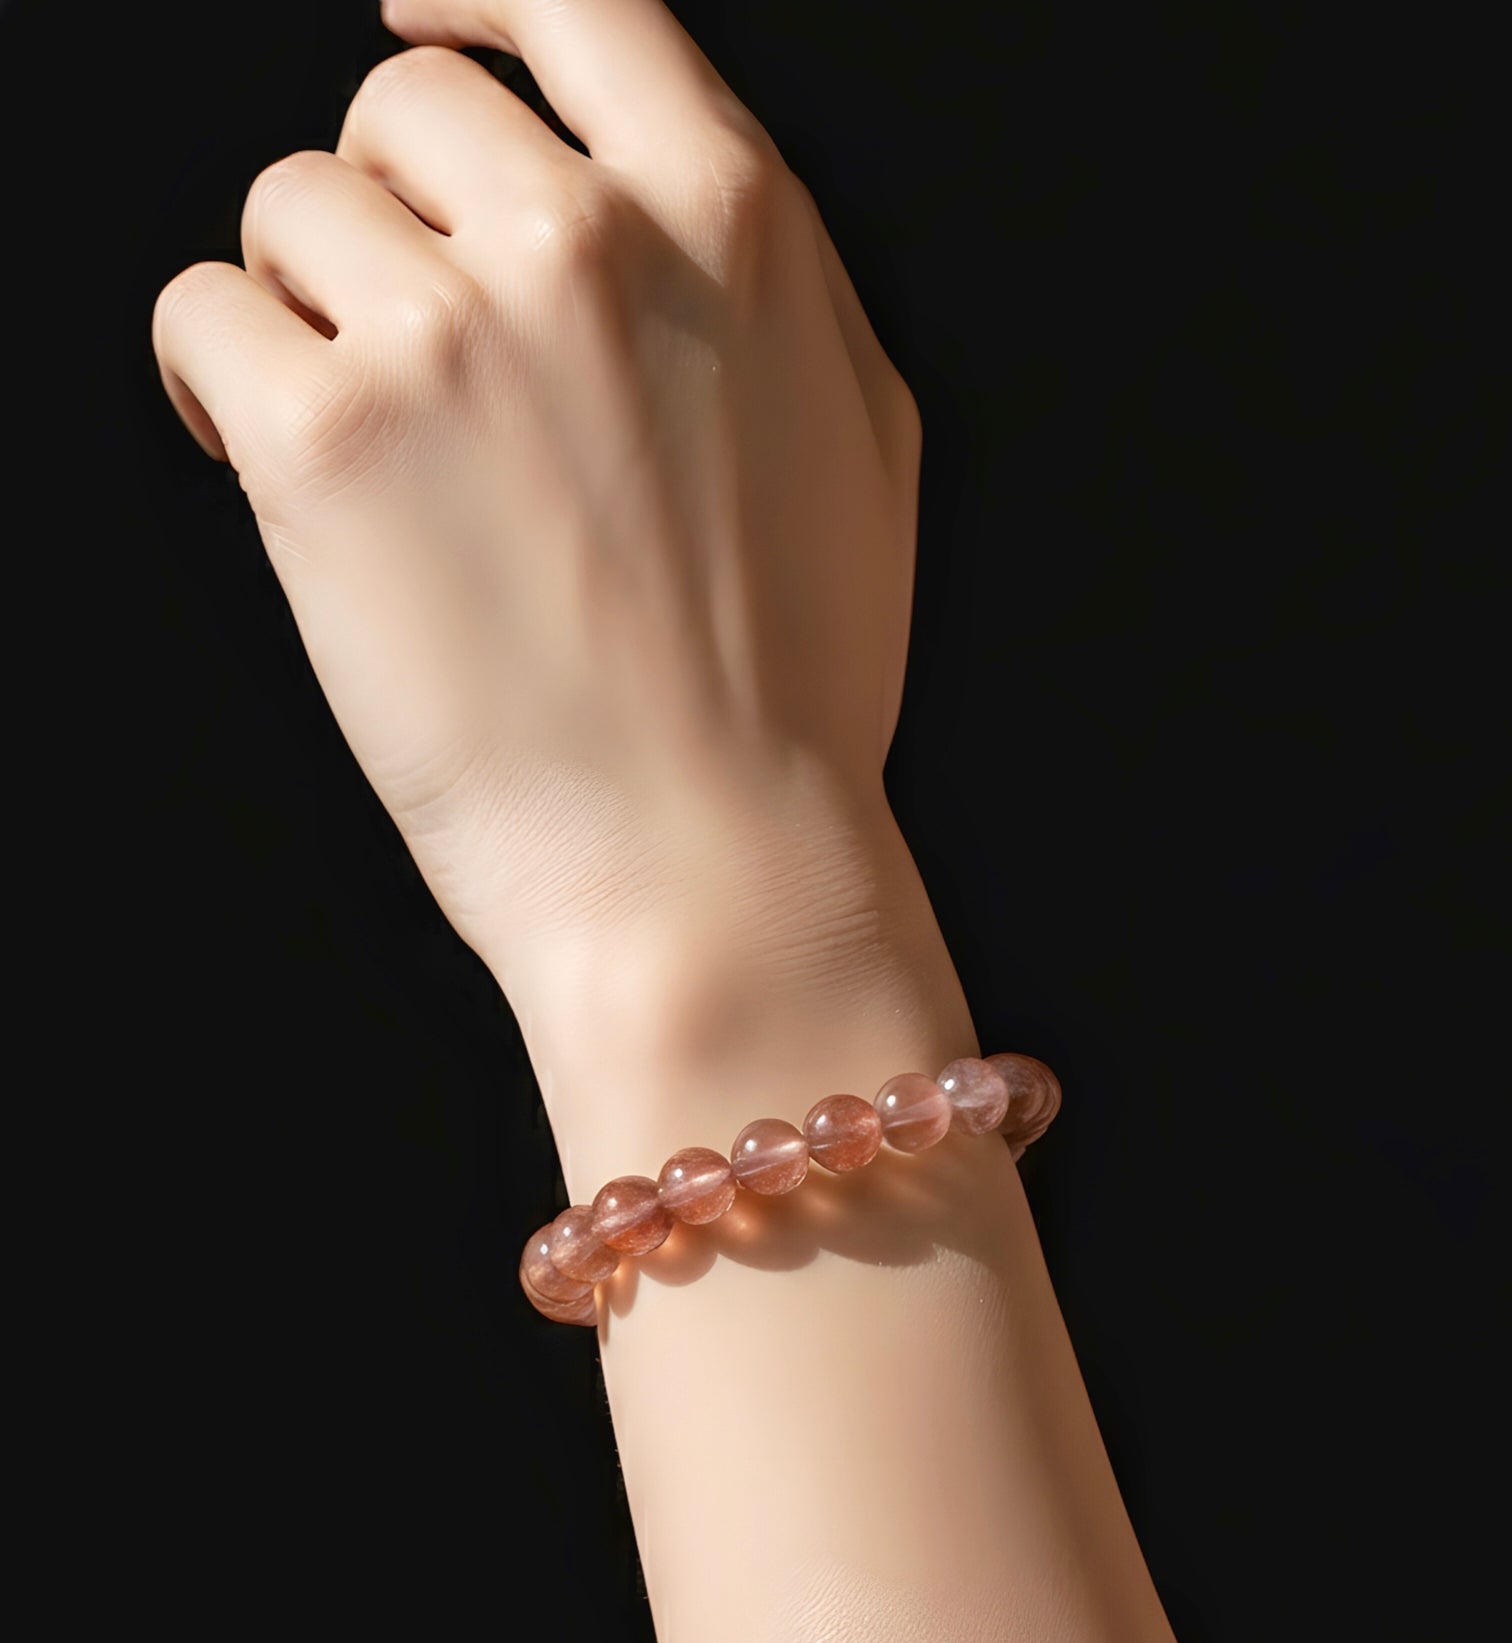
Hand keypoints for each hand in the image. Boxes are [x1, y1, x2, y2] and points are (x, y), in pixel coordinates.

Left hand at [152, 0, 922, 1012]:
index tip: (419, 22)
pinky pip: (199, 318)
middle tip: (402, 349)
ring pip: (286, 210)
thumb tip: (662, 190)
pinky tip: (258, 457)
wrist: (705, 865)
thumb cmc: (793, 685)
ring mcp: (449, 337)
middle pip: (400, 113)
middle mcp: (586, 245)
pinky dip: (210, 381)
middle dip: (387, 217)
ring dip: (301, 309)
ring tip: (354, 439)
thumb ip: (765, 281)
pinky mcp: (326, 444)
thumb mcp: (861, 439)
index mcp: (732, 222)